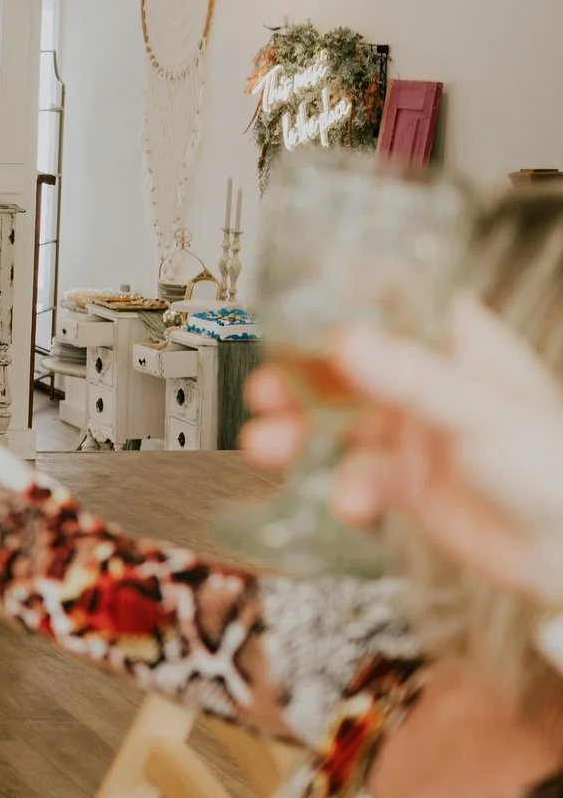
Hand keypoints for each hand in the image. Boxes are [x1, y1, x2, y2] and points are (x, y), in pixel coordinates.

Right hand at [242, 297, 562, 603]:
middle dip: (296, 378)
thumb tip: (344, 342)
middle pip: (343, 364)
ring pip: (336, 421)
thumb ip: (410, 377)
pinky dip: (343, 488)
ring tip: (269, 446)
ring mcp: (413, 433)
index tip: (288, 297)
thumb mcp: (480, 410)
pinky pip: (353, 475)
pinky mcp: (404, 482)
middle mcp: (427, 382)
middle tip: (264, 390)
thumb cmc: (557, 466)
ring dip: (297, 433)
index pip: (390, 299)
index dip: (338, 295)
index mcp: (455, 343)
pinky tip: (354, 502)